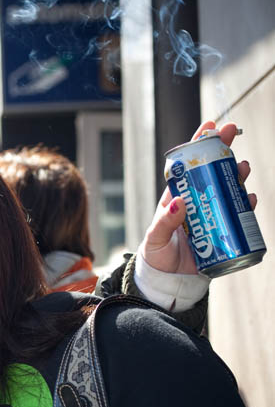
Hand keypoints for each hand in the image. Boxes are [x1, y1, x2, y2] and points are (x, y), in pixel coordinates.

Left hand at [141, 121, 254, 273]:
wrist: (169, 280)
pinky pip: (238, 214)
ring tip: (242, 167)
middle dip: (223, 151)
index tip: (210, 126)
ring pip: (227, 189)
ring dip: (236, 176)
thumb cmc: (157, 255)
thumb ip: (165, 222)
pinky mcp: (223, 230)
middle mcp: (197, 202)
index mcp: (177, 198)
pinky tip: (250, 197)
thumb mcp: (155, 238)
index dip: (199, 146)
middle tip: (232, 134)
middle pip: (212, 171)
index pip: (188, 166)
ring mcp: (211, 214)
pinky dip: (246, 205)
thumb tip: (178, 202)